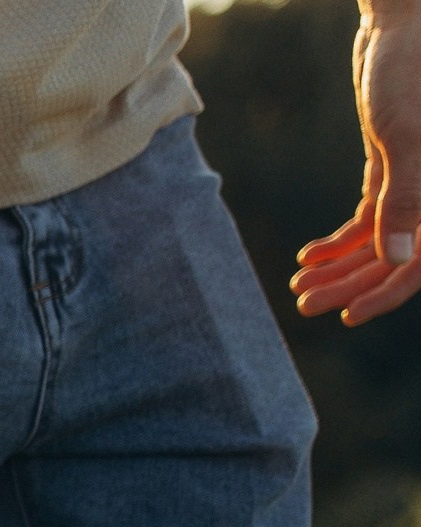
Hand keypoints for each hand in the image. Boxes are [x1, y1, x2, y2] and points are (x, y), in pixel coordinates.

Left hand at [292, 7, 420, 324]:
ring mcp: (414, 181)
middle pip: (395, 257)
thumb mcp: (406, 135)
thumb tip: (396, 258)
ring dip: (340, 268)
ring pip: (379, 241)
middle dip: (351, 284)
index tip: (348, 315)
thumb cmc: (412, 72)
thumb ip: (407, 196)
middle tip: (304, 303)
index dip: (387, 293)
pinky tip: (309, 255)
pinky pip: (369, 217)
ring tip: (299, 284)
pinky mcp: (392, 167)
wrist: (400, 27)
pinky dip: (340, 240)